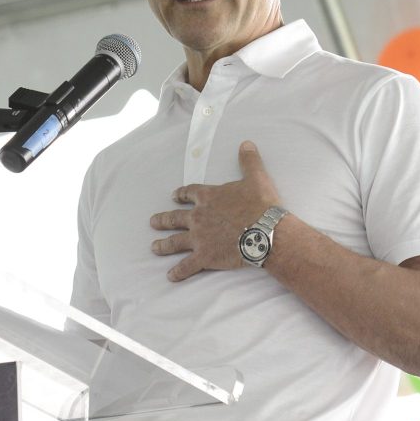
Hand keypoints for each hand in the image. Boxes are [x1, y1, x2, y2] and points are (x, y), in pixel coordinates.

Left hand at [149, 141, 282, 281]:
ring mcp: (199, 238)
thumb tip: (246, 143)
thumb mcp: (256, 177)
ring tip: (154, 247)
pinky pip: (187, 266)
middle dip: (163, 220)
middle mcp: (198, 217)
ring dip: (163, 245)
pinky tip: (170, 276)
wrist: (266, 231)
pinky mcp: (205, 256)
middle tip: (153, 222)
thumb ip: (249, 161)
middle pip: (175, 218)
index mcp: (208, 197)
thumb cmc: (261, 204)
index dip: (181, 194)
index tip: (174, 196)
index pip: (189, 193)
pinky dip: (178, 272)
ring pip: (175, 242)